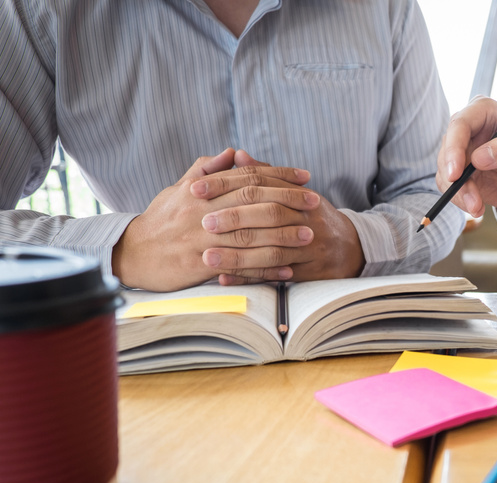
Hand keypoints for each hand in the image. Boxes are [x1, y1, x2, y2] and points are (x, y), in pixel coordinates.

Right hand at [112, 149, 317, 290]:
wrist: (133, 253)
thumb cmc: (161, 219)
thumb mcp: (179, 188)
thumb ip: (207, 169)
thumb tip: (232, 152)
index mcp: (201, 190)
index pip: (247, 176)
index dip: (278, 174)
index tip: (305, 176)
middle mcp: (204, 212)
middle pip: (254, 202)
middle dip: (289, 201)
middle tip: (316, 202)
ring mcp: (204, 239)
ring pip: (250, 235)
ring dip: (283, 235)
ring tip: (309, 235)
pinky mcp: (202, 265)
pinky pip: (240, 267)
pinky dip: (265, 269)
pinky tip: (289, 269)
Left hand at [199, 151, 364, 285]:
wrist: (350, 248)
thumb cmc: (312, 217)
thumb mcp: (293, 192)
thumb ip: (264, 174)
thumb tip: (236, 154)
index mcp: (297, 194)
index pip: (258, 183)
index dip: (225, 184)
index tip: (195, 188)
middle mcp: (307, 217)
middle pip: (269, 214)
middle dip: (234, 218)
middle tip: (203, 222)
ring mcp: (310, 246)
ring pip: (272, 249)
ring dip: (238, 254)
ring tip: (207, 256)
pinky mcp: (310, 271)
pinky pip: (276, 274)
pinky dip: (249, 276)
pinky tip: (225, 277)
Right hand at [438, 96, 496, 233]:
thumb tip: (480, 157)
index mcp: (484, 111)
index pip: (460, 123)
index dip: (454, 147)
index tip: (456, 173)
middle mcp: (467, 128)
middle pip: (447, 148)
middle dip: (453, 176)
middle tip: (469, 198)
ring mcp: (459, 151)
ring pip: (445, 170)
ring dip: (459, 193)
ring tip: (478, 207)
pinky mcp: (456, 172)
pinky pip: (448, 186)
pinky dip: (459, 200)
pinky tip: (476, 207)